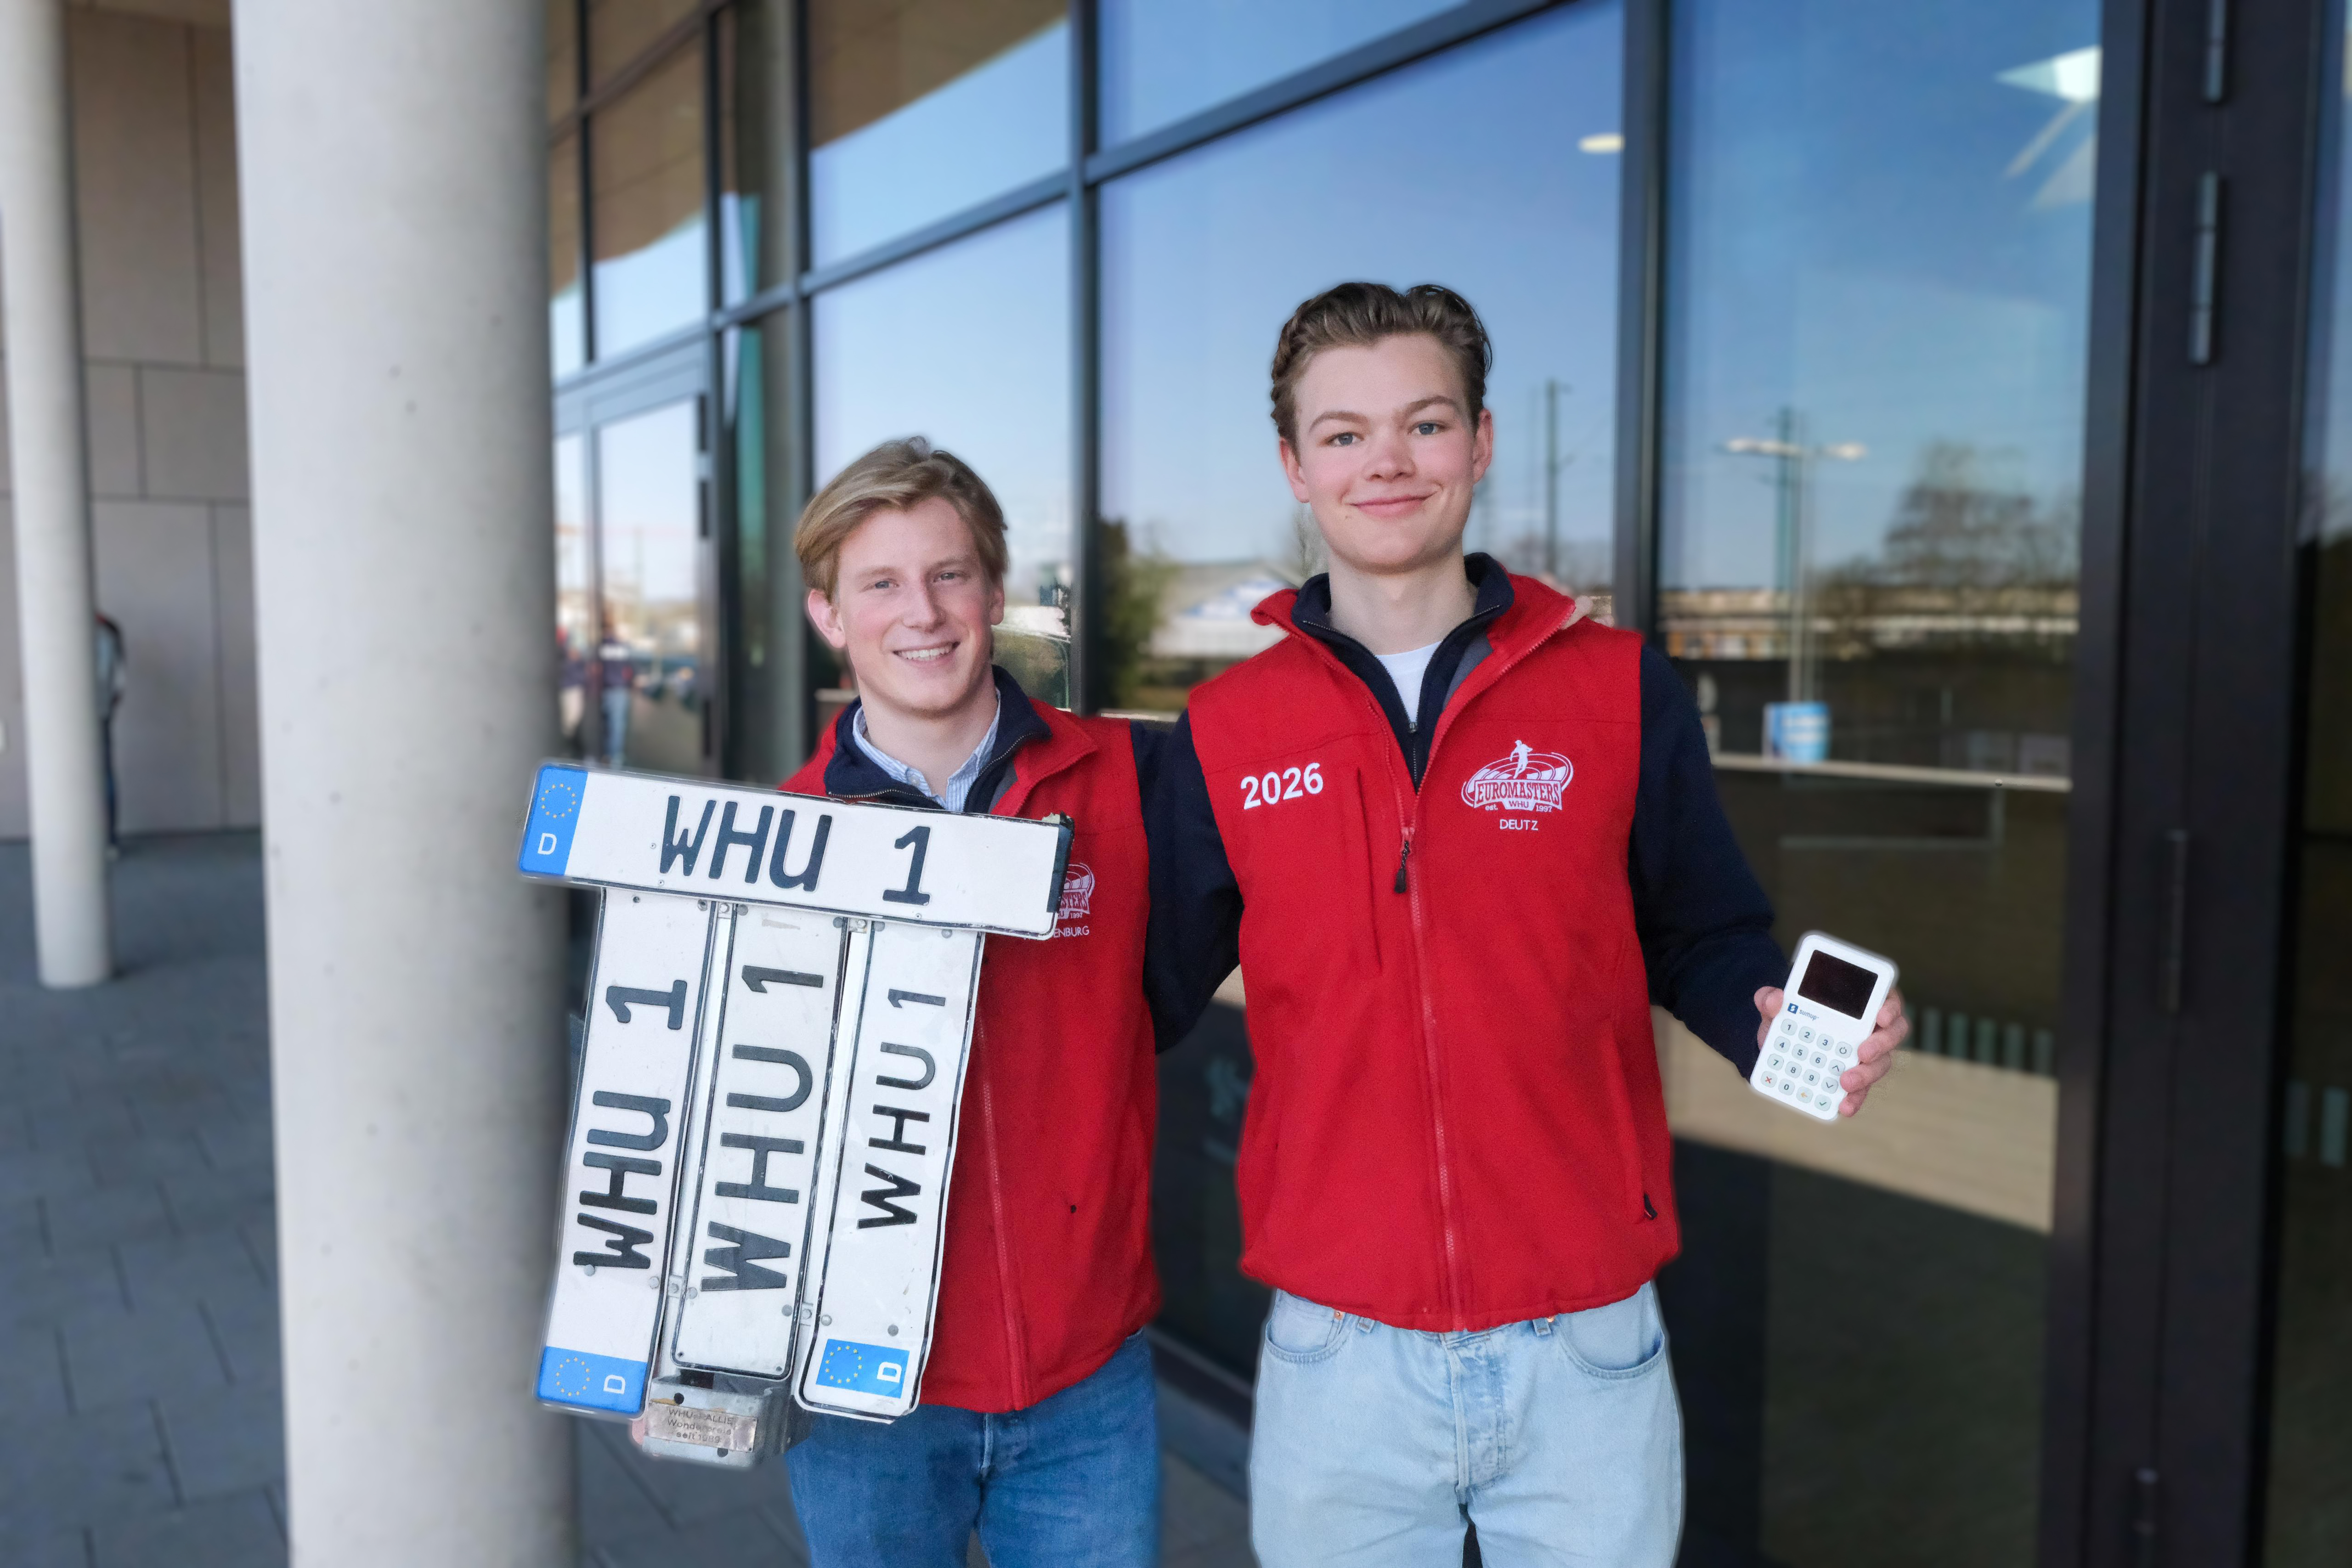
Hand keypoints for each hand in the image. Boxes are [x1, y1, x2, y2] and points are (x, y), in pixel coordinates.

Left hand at [1754, 985, 1908, 1115]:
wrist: (1777, 1045)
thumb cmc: (1787, 1018)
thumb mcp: (1775, 1006)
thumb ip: (1770, 998)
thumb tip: (1773, 999)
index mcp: (1859, 1003)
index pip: (1887, 999)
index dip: (1890, 1006)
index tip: (1880, 1014)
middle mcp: (1870, 1028)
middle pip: (1892, 1033)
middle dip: (1881, 1043)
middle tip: (1863, 1052)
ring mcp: (1867, 1055)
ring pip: (1880, 1064)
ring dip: (1867, 1074)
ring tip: (1846, 1083)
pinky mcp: (1857, 1077)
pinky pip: (1862, 1089)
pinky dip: (1855, 1098)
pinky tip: (1843, 1107)